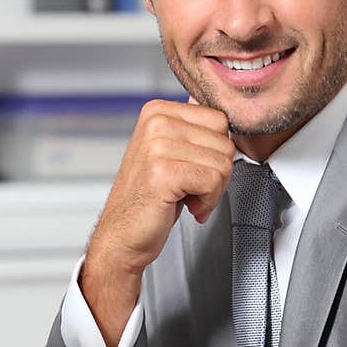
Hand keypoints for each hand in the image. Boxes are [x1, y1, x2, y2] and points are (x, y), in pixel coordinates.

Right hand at [80, 99, 233, 346]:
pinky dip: (208, 202)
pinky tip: (188, 207)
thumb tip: (217, 112)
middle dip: (217, 173)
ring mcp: (158, 145)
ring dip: (212, 191)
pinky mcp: (163, 172)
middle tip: (192, 189)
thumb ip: (191, 130)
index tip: (195, 171)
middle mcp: (156, 122)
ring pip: (223, 163)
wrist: (121, 235)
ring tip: (188, 198)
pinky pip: (213, 181)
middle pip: (224, 141)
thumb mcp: (171, 154)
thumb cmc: (148, 199)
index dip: (216, 152)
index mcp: (158, 111)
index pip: (219, 120)